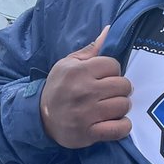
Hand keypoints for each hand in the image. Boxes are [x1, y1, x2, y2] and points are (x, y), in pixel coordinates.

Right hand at [39, 26, 131, 148]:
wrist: (41, 117)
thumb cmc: (59, 87)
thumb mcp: (68, 64)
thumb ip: (91, 49)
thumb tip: (109, 29)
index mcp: (79, 71)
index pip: (114, 65)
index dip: (113, 71)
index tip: (105, 78)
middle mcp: (83, 91)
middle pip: (123, 85)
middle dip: (120, 89)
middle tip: (111, 93)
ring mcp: (87, 113)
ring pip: (123, 105)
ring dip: (121, 107)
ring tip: (111, 107)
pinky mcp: (89, 133)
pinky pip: (119, 128)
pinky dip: (122, 126)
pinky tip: (115, 122)